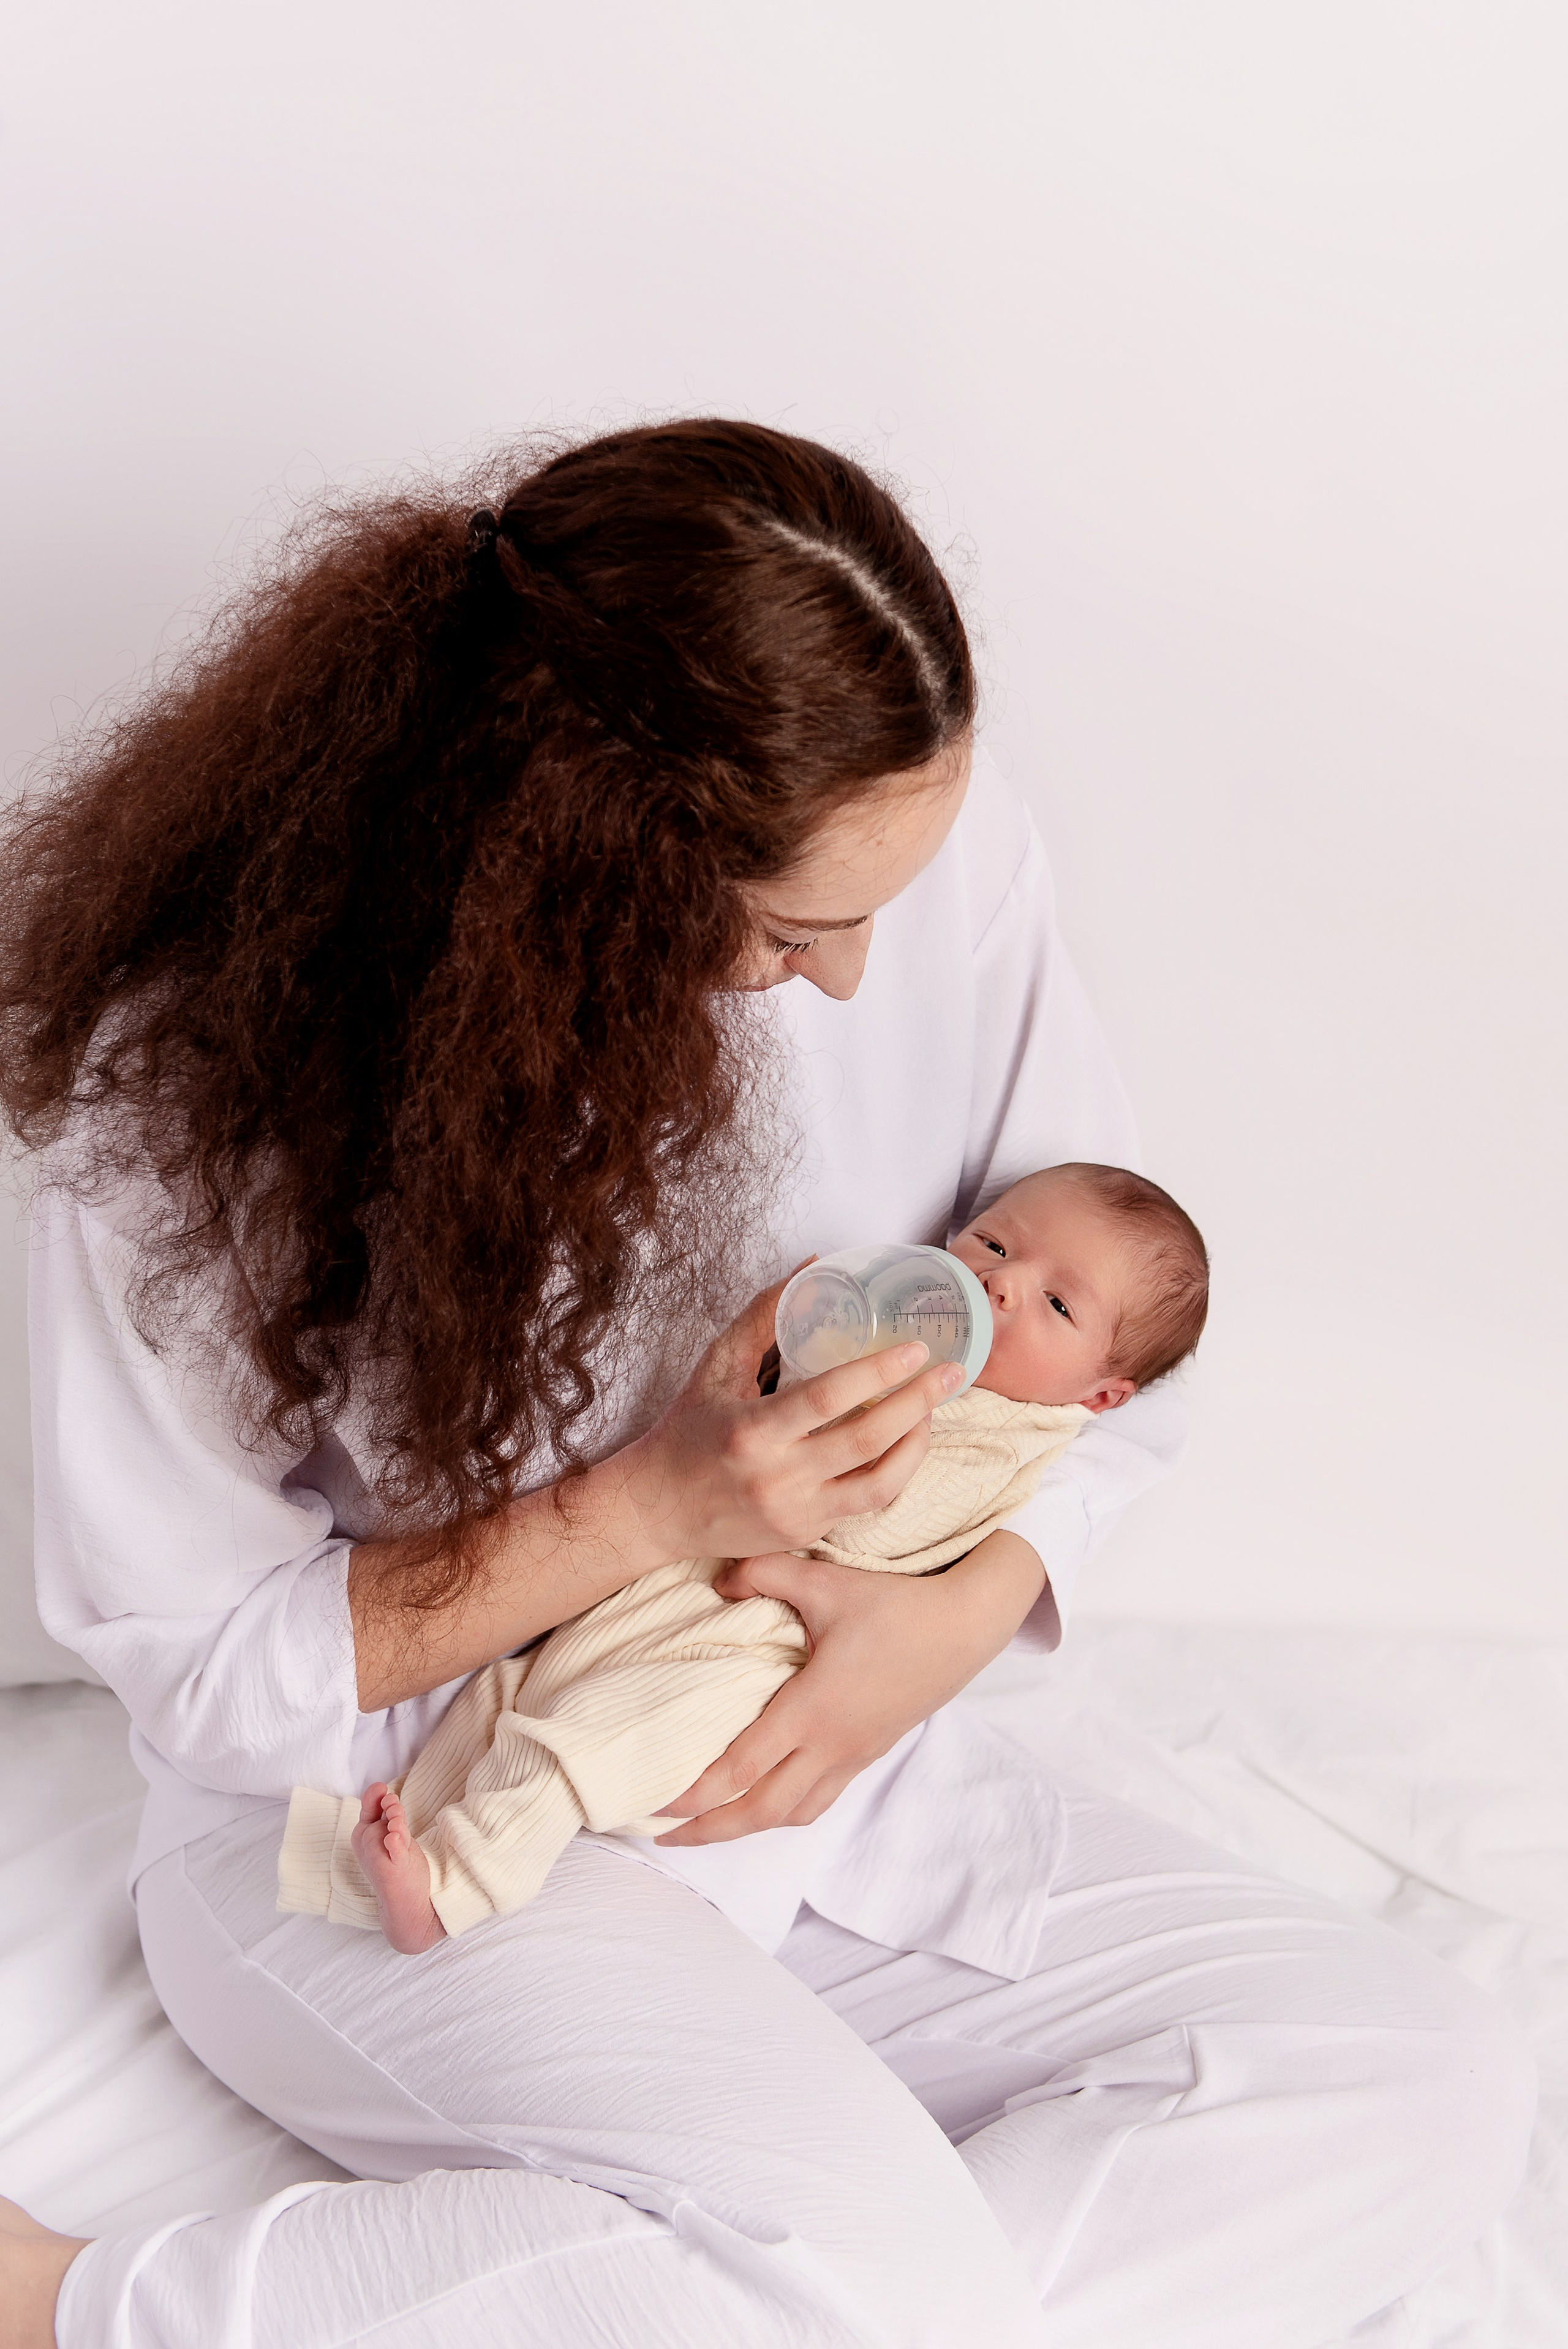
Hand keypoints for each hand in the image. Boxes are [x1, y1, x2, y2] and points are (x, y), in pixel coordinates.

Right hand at [618, 1276, 963, 1563]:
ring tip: (934, 1409)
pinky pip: (865, 1502)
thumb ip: (764, 1315)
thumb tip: (814, 1265)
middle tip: (951, 1372)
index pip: (828, 1398)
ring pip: (880, 1484)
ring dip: (918, 1444)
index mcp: (752, 1431)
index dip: (877, 1373)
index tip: (915, 1348)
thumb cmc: (687, 1431)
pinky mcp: (806, 1534)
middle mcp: (777, 1478)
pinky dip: (893, 1470)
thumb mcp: (716, 1366)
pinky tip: (906, 1441)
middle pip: (867, 1440)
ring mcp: (796, 1512)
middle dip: (919, 1402)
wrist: (657, 1511)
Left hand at [653, 1528, 1048, 1842]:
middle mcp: (832, 1743)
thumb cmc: (897, 1604)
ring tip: (710, 1827)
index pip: (742, 1767)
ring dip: (747, 1827)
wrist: (966, 1626)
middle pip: (761, 1809)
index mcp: (813, 1709)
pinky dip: (786, 1811)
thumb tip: (720, 1579)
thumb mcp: (826, 1579)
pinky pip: (821, 1798)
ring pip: (794, 1812)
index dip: (696, 1793)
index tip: (657, 1806)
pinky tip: (768, 1802)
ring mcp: (855, 1753)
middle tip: (664, 1837)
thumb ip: (765, 1573)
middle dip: (710, 1829)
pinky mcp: (872, 1751)